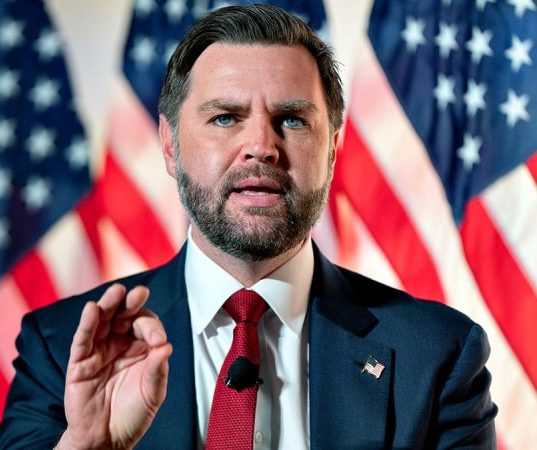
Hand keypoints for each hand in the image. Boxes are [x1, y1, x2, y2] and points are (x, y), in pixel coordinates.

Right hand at [55, 284, 172, 449]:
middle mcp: (120, 344)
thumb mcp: (153, 393)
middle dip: (132, 303)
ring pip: (102, 321)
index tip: (159, 342)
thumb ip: (158, 370)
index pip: (146, 326)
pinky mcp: (80, 362)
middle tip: (139, 293)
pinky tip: (92, 309)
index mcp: (141, 347)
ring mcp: (99, 350)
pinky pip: (83, 339)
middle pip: (124, 315)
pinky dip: (87, 323)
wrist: (108, 440)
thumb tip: (167, 347)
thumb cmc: (133, 413)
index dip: (153, 328)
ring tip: (116, 291)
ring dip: (109, 304)